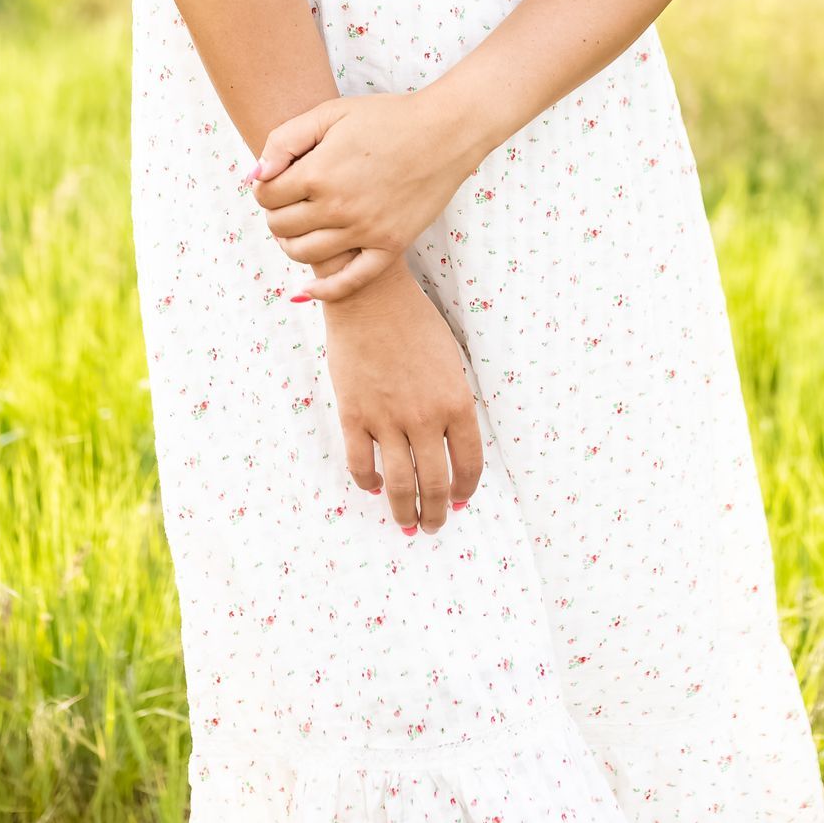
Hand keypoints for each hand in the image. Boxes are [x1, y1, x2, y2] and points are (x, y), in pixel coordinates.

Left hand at [250, 90, 480, 302]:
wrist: (445, 132)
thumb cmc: (386, 117)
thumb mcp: (330, 113)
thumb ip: (285, 140)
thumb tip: (256, 175)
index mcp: (318, 173)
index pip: (266, 195)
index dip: (263, 187)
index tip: (273, 181)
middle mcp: (337, 207)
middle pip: (281, 225)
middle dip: (275, 213)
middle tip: (286, 202)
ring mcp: (365, 231)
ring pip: (304, 254)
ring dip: (290, 244)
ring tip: (297, 229)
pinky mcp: (390, 245)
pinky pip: (350, 282)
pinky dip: (323, 290)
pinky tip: (307, 289)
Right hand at [319, 263, 482, 533]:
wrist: (370, 297)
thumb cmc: (414, 322)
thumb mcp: (450, 361)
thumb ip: (452, 403)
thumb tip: (447, 443)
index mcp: (457, 403)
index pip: (469, 463)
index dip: (466, 489)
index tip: (462, 500)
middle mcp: (425, 417)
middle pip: (435, 484)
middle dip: (437, 513)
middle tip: (434, 526)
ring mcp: (387, 419)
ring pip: (399, 484)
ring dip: (405, 512)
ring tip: (408, 524)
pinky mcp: (354, 415)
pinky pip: (362, 464)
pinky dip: (369, 483)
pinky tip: (375, 487)